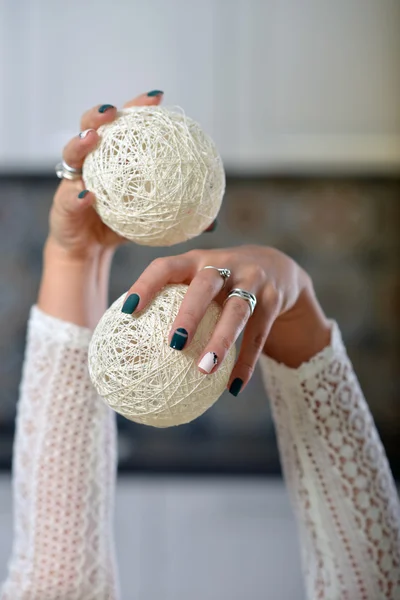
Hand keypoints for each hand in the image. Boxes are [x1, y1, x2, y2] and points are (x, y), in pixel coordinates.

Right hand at [47, 91, 163, 259]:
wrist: (91, 250)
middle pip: (90, 126)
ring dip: (81, 142)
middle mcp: (90, 161)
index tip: (157, 98)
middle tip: (113, 111)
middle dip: (100, 114)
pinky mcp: (62, 203)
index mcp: (113, 157)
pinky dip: (78, 196)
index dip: (138, 108)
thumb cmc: (122, 226)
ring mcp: (73, 179)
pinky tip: (88, 196)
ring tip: (93, 138)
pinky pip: (69, 197)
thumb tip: (213, 221)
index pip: (125, 125)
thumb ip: (177, 215)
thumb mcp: (151, 219)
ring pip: (71, 153)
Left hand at [121, 245, 330, 394]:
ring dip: (221, 341)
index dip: (145, 285)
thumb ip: (174, 298)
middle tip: (174, 344)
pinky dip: (247, 362)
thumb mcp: (201, 278)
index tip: (127, 311)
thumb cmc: (223, 282)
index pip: (166, 266)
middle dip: (190, 313)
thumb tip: (131, 341)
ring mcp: (252, 281)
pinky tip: (233, 387)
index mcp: (197, 260)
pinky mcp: (273, 300)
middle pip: (205, 285)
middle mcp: (225, 265)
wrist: (277, 268)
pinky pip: (259, 335)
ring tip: (205, 370)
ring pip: (237, 311)